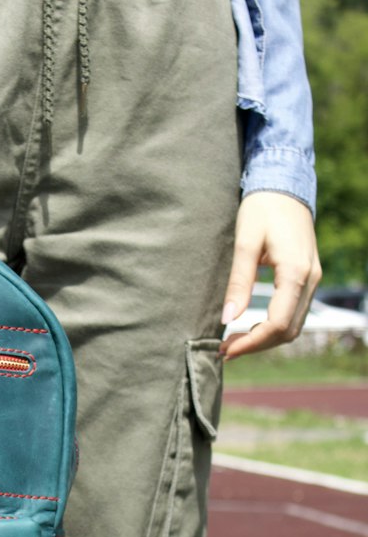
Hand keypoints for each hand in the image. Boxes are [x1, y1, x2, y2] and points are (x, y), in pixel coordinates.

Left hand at [219, 190, 321, 358]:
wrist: (285, 186)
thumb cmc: (262, 209)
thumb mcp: (245, 242)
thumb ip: (239, 281)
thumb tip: (228, 318)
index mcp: (295, 272)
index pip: (277, 323)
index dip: (251, 343)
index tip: (224, 349)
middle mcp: (310, 280)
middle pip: (287, 331)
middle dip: (256, 345)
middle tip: (224, 350)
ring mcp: (312, 280)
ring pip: (292, 326)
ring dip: (264, 339)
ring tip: (233, 342)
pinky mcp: (307, 278)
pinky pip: (293, 313)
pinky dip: (272, 327)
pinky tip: (249, 327)